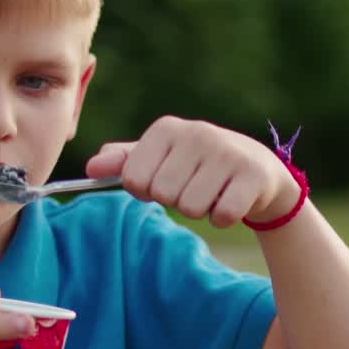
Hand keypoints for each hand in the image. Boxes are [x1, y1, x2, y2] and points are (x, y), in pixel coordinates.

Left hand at [86, 117, 299, 228]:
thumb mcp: (161, 159)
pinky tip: (232, 201)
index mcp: (167, 129)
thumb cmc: (198, 166)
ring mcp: (227, 153)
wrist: (258, 169)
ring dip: (201, 211)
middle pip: (164, 195)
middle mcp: (197, 133)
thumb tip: (91, 167)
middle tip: (194, 188)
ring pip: (192, 207)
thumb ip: (126, 163)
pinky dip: (224, 218)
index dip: (147, 191)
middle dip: (176, 201)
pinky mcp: (253, 175)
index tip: (165, 182)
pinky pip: (222, 215)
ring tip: (213, 193)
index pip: (134, 180)